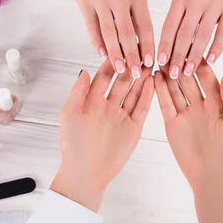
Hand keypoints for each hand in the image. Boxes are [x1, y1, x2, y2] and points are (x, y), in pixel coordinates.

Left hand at [51, 60, 154, 211]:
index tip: (120, 49)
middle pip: (121, 82)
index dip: (111, 64)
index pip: (104, 77)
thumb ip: (77, 93)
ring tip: (150, 63)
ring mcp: (121, 116)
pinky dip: (147, 94)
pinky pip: (142, 107)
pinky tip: (152, 82)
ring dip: (141, 78)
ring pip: (133, 92)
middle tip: (140, 52)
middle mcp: (108, 107)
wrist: (86, 173)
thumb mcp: (69, 115)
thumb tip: (83, 71)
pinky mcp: (133, 127)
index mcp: (91, 102)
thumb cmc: (74, 146)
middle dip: (130, 67)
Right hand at [69, 0, 154, 77]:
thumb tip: (141, 40)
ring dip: (116, 54)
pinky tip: (102, 55)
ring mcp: (100, 0)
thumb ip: (137, 10)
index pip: (145, 27)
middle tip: (137, 75)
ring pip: (109, 34)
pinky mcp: (84, 1)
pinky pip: (92, 27)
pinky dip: (98, 42)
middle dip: (134, 57)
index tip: (152, 64)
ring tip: (121, 70)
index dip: (148, 47)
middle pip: (128, 34)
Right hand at [154, 60, 222, 222]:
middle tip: (173, 48)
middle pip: (189, 80)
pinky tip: (154, 77)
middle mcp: (201, 107)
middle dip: (182, 65)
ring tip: (160, 59)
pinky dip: (159, 91)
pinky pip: (165, 104)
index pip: (207, 78)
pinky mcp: (172, 124)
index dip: (201, 64)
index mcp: (218, 104)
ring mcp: (186, 114)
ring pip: (175, 90)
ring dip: (168, 75)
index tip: (194, 48)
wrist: (213, 175)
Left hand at [157, 0, 222, 77]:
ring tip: (188, 71)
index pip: (169, 26)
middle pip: (183, 34)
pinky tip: (211, 60)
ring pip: (202, 36)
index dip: (164, 46)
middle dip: (176, 57)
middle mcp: (196, 1)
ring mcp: (215, 5)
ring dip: (194, 56)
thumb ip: (181, 12)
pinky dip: (216, 48)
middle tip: (172, 74)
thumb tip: (172, 40)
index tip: (159, 62)